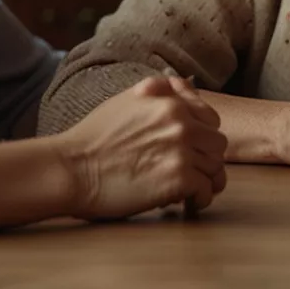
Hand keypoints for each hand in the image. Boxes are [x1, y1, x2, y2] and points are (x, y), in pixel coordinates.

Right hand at [58, 76, 227, 219]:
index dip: (205, 137)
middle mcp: (180, 123)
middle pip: (218, 144)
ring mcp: (181, 151)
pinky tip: (187, 203)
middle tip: (194, 173)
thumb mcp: (126, 100)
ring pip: (215, 168)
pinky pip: (205, 190)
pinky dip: (200, 199)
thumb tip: (184, 84)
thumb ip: (159, 91)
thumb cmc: (93, 138)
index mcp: (170, 102)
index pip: (211, 119)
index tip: (195, 151)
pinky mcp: (177, 179)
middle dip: (207, 160)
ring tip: (191, 191)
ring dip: (205, 181)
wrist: (72, 169)